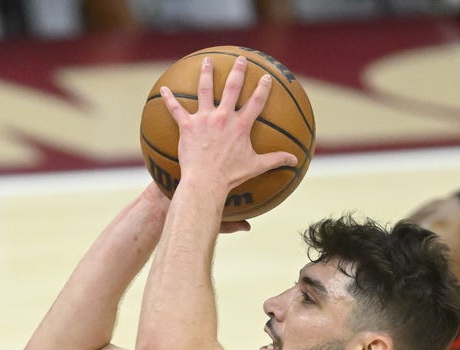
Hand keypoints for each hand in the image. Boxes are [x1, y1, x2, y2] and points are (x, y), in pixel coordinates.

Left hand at [160, 56, 296, 197]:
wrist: (206, 181)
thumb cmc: (231, 176)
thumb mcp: (257, 166)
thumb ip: (276, 160)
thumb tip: (295, 161)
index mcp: (241, 125)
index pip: (256, 102)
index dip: (263, 88)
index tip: (266, 76)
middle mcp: (224, 117)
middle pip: (232, 88)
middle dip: (238, 71)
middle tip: (240, 59)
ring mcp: (204, 119)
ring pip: (205, 90)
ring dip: (206, 73)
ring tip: (207, 61)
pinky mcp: (187, 125)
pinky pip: (176, 109)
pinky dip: (169, 99)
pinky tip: (164, 89)